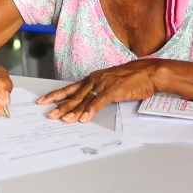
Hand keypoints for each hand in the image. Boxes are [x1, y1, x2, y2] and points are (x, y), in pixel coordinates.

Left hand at [39, 60, 160, 122]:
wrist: (149, 72)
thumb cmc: (132, 78)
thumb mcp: (110, 83)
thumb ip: (99, 92)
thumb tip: (88, 103)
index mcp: (93, 78)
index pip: (70, 88)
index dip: (56, 95)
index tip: (43, 100)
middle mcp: (95, 80)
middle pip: (74, 96)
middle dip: (60, 106)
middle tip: (49, 115)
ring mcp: (104, 84)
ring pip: (85, 100)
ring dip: (73, 111)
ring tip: (63, 120)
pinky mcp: (115, 90)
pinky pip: (100, 102)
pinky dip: (91, 111)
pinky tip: (84, 119)